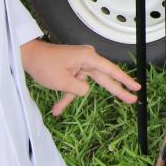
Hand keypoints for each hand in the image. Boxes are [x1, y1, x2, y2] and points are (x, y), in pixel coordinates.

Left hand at [18, 39, 140, 116]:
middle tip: (132, 100)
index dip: (124, 80)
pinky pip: (74, 83)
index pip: (111, 71)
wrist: (28, 56)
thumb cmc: (45, 65)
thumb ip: (79, 89)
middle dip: (115, 90)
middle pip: (104, 78)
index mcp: (88, 58)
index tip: (137, 87)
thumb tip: (86, 91)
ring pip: (83, 84)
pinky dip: (66, 93)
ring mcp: (80, 63)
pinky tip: (56, 108)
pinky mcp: (72, 67)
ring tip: (56, 109)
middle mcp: (87, 58)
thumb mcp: (62, 81)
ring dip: (70, 97)